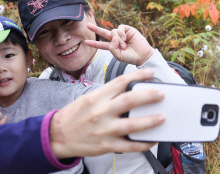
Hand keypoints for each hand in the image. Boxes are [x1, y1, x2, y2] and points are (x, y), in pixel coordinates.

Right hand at [50, 69, 164, 158]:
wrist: (57, 135)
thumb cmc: (74, 115)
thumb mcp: (88, 99)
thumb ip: (108, 95)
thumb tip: (130, 91)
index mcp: (97, 97)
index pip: (120, 82)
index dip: (138, 76)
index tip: (151, 74)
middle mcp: (101, 112)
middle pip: (129, 100)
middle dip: (148, 96)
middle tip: (161, 94)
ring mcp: (104, 130)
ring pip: (132, 124)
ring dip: (150, 121)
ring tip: (162, 117)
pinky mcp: (106, 146)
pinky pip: (129, 146)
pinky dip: (143, 144)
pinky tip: (152, 140)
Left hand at [85, 24, 155, 65]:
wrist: (142, 55)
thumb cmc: (131, 57)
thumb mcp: (118, 55)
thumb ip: (112, 48)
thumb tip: (113, 38)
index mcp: (113, 47)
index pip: (102, 44)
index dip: (94, 43)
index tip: (86, 42)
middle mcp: (116, 39)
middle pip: (104, 33)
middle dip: (96, 29)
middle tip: (88, 25)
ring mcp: (122, 34)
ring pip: (113, 31)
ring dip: (117, 39)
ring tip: (124, 45)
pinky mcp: (128, 30)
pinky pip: (120, 28)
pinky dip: (121, 33)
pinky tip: (125, 38)